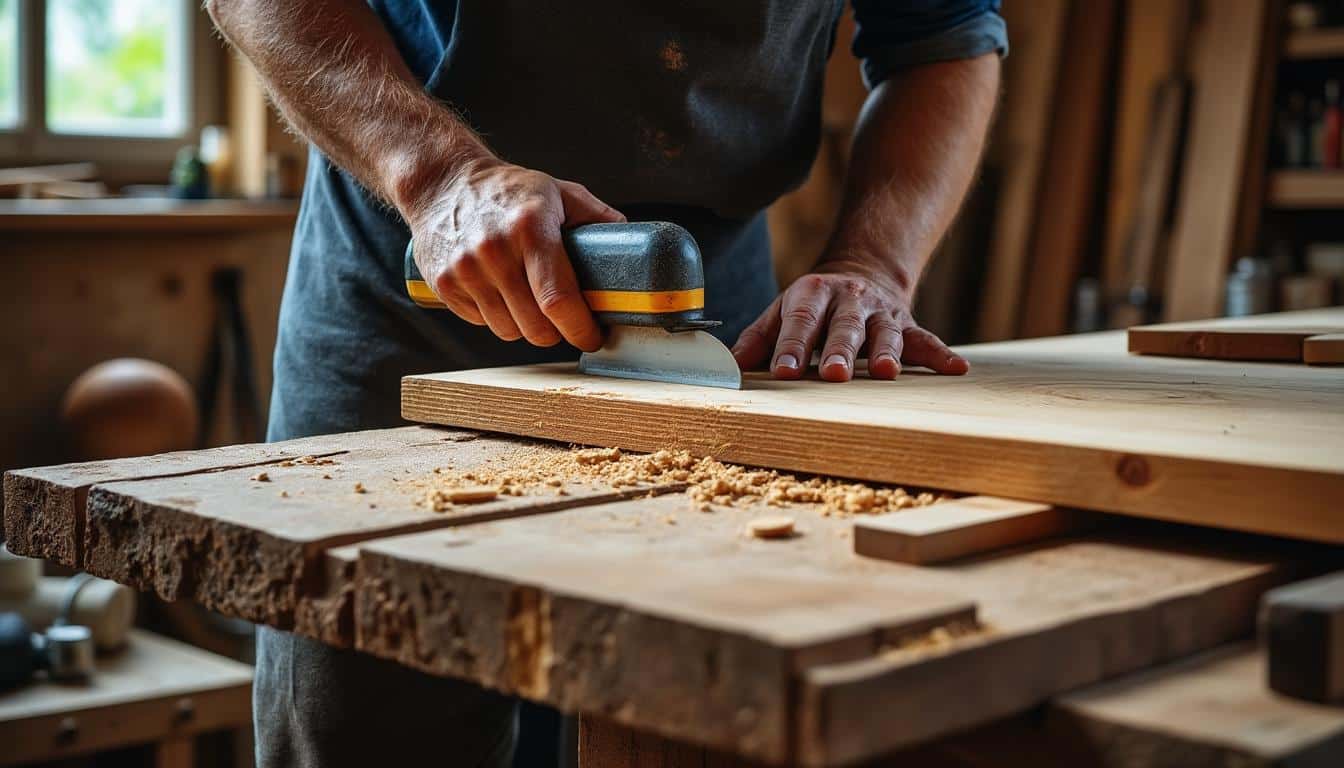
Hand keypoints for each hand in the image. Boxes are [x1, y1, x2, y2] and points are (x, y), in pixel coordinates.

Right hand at [407, 158, 624, 350]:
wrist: (442, 181)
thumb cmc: (507, 189)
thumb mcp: (557, 191)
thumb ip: (596, 217)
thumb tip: (632, 241)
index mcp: (530, 228)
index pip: (559, 300)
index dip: (581, 329)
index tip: (593, 337)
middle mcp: (495, 250)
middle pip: (535, 326)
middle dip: (558, 333)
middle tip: (565, 321)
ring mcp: (465, 270)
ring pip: (508, 331)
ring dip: (526, 327)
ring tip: (531, 303)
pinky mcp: (443, 284)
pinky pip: (481, 322)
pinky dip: (496, 317)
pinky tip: (501, 293)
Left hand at [731, 263, 968, 381]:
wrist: (862, 272)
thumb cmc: (814, 306)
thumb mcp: (781, 312)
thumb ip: (758, 339)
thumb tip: (730, 367)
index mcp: (812, 295)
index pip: (800, 323)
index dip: (791, 348)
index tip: (783, 373)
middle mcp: (849, 301)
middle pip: (844, 327)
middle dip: (839, 351)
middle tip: (833, 374)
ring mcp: (881, 313)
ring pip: (884, 333)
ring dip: (886, 351)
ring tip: (886, 372)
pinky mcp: (907, 325)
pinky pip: (926, 340)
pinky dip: (941, 354)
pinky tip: (956, 368)